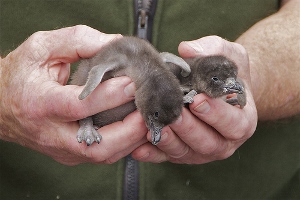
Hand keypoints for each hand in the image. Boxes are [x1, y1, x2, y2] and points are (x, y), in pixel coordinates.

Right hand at [0, 25, 147, 164]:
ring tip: (147, 119)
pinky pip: (102, 155)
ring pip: (103, 156)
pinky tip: (134, 127)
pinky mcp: (70, 154)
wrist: (2, 105)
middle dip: (130, 131)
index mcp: (40, 103)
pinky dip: (123, 143)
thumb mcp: (42, 47)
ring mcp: (62, 148)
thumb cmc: (22, 74)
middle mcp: (51, 133)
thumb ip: (78, 41)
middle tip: (149, 111)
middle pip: (97, 146)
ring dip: (131, 140)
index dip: (109, 97)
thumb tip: (114, 42)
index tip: (133, 84)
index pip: (79, 106)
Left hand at [132, 36, 256, 163]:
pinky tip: (138, 148)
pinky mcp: (182, 152)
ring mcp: (201, 150)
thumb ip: (214, 50)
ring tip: (154, 127)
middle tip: (173, 114)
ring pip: (186, 152)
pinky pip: (167, 156)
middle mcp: (223, 141)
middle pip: (207, 142)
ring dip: (170, 142)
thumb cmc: (225, 74)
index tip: (198, 100)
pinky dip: (153, 154)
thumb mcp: (228, 56)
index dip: (216, 114)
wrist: (217, 91)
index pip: (233, 123)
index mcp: (241, 121)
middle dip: (189, 128)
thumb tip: (187, 49)